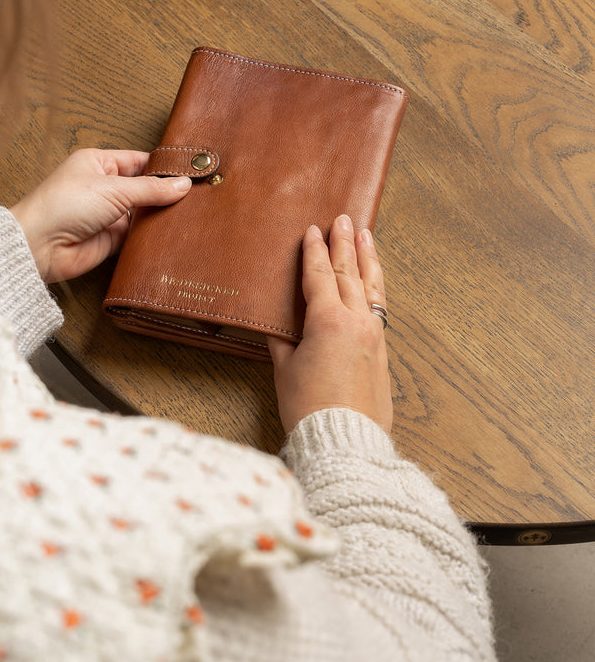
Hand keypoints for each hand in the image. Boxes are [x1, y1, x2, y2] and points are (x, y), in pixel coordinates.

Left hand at [10, 148, 191, 282]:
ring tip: (191, 213)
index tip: (192, 172)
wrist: (39, 245)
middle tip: (198, 194)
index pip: (140, 161)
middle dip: (166, 192)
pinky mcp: (110, 239)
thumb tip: (182, 184)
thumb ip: (150, 189)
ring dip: (160, 214)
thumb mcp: (113, 189)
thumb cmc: (63, 205)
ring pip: (143, 212)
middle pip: (144, 187)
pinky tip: (172, 233)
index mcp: (99, 164)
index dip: (164, 167)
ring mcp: (108, 214)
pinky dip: (151, 235)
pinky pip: (137, 236)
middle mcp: (104, 187)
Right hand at [267, 215, 392, 434]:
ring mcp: (374, 336)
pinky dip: (375, 288)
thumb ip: (283, 340)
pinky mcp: (382, 352)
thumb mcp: (285, 370)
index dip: (314, 251)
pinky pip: (379, 308)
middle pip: (349, 273)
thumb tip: (279, 323)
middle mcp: (356, 322)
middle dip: (345, 244)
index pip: (320, 276)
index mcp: (328, 321)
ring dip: (368, 259)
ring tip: (368, 236)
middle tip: (344, 220)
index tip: (312, 231)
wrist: (346, 441)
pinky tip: (373, 282)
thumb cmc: (310, 408)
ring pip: (372, 288)